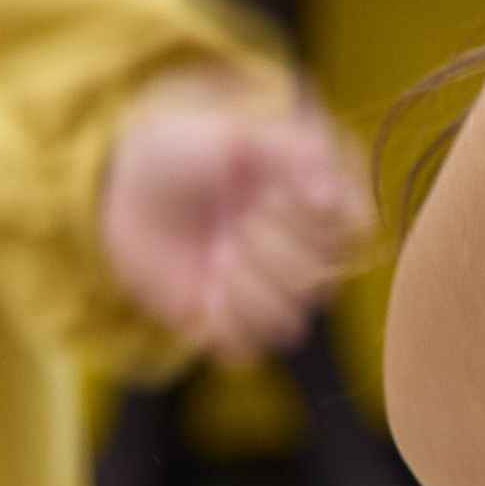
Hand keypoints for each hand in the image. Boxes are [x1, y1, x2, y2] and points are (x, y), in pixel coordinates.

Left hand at [98, 73, 373, 362]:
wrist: (130, 186)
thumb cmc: (190, 149)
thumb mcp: (242, 135)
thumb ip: (297, 155)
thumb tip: (331, 200)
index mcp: (324, 204)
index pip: (354, 236)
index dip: (311, 223)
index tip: (269, 192)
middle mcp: (310, 254)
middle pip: (323, 284)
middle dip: (267, 250)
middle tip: (235, 220)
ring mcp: (274, 294)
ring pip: (292, 325)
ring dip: (245, 289)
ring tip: (218, 257)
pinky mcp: (236, 326)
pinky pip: (250, 350)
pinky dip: (222, 321)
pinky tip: (205, 290)